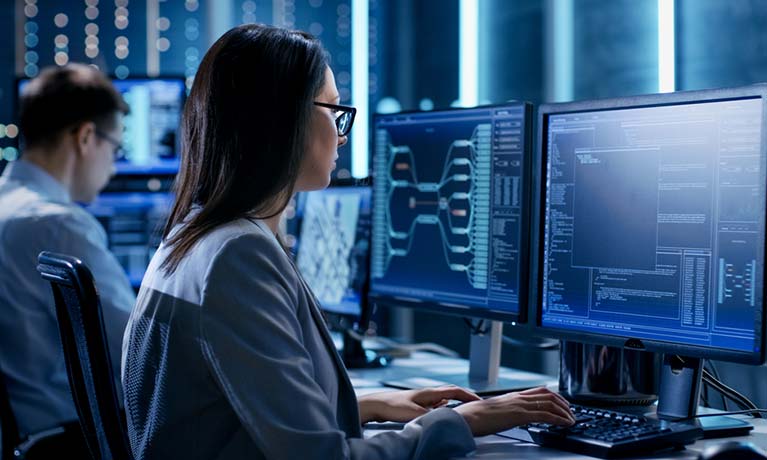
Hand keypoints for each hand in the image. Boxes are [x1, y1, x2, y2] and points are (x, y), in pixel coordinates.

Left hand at [358, 386, 480, 423]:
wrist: (377, 404)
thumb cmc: (392, 406)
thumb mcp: (413, 413)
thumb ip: (430, 416)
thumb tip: (444, 420)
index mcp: (429, 393)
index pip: (455, 391)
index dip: (469, 396)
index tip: (480, 401)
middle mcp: (428, 393)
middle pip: (452, 393)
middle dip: (465, 398)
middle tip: (477, 405)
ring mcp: (423, 398)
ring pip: (445, 398)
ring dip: (456, 402)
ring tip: (466, 409)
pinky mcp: (418, 404)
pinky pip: (437, 404)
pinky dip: (445, 407)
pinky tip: (445, 411)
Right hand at [454, 387, 574, 435]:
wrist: (467, 417)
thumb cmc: (475, 416)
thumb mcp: (493, 411)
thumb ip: (503, 411)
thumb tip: (507, 416)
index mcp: (512, 396)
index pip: (539, 391)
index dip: (554, 396)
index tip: (561, 403)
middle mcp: (518, 397)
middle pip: (548, 394)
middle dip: (563, 403)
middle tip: (570, 411)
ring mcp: (520, 405)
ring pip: (550, 403)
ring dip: (564, 411)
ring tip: (571, 419)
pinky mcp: (520, 415)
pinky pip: (546, 415)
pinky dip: (559, 419)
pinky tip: (565, 424)